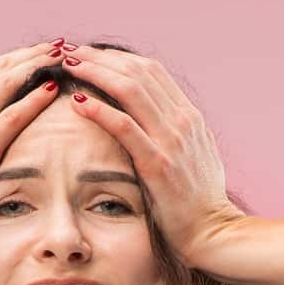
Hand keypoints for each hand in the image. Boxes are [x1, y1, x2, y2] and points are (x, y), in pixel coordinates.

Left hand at [57, 47, 246, 264]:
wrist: (214, 232)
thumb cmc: (199, 201)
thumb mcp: (195, 157)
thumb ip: (178, 135)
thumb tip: (161, 121)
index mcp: (189, 117)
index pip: (151, 72)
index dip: (118, 58)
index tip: (91, 55)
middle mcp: (182, 121)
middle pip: (138, 72)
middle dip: (101, 58)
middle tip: (71, 52)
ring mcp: (171, 141)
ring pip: (130, 90)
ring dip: (96, 73)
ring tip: (70, 65)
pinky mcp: (158, 164)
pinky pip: (125, 127)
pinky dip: (100, 110)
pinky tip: (77, 101)